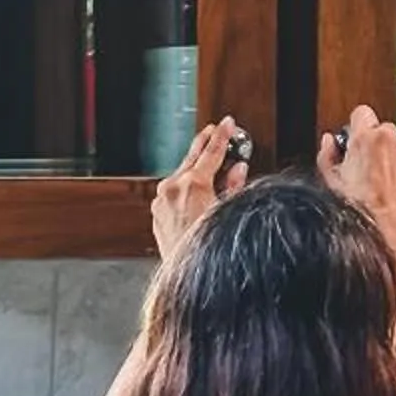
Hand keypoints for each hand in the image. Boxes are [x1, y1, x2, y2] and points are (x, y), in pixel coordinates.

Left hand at [152, 119, 247, 264]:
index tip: (228, 123)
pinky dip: (185, 185)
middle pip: (192, 157)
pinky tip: (197, 189)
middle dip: (205, 142)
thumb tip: (238, 169)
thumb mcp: (229, 212)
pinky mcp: (157, 212)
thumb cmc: (208, 247)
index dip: (223, 135)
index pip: (212, 152)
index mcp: (192, 185)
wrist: (186, 273)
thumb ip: (234, 186)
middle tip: (214, 129)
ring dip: (196, 166)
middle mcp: (172, 188)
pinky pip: (173, 191)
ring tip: (210, 161)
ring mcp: (161, 200)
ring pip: (181, 174)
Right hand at [319, 103, 395, 258]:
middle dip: (376, 141)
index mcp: (363, 137)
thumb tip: (328, 141)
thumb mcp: (331, 178)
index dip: (358, 125)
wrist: (388, 220)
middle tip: (368, 163)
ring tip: (383, 176)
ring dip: (391, 153)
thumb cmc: (359, 204)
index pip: (362, 112)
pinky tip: (395, 181)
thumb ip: (327, 153)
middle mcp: (387, 137)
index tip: (356, 138)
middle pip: (381, 128)